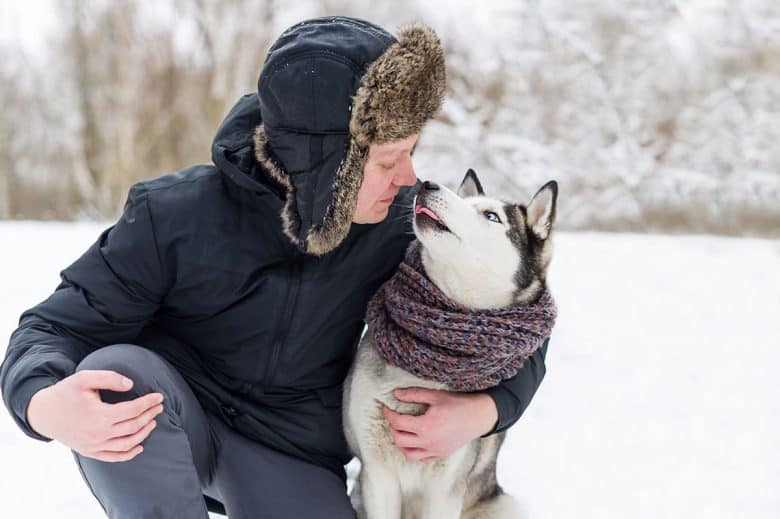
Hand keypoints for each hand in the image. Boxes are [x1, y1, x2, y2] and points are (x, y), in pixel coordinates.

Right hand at [26, 370, 164, 461]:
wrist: (42, 413)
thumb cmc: (64, 393)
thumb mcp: (84, 379)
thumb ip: (109, 378)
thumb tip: (130, 384)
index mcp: (99, 416)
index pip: (133, 410)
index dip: (148, 403)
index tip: (159, 396)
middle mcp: (98, 434)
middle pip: (133, 426)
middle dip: (149, 415)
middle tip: (159, 406)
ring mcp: (94, 445)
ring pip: (127, 444)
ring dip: (144, 433)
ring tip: (153, 422)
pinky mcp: (89, 452)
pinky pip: (113, 457)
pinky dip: (128, 454)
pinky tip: (139, 447)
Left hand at [382, 387, 497, 461]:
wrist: (480, 416)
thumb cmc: (459, 404)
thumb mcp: (435, 395)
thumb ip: (414, 394)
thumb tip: (396, 394)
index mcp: (426, 426)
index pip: (398, 422)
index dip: (388, 414)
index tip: (386, 408)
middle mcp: (428, 441)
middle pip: (399, 439)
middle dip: (393, 428)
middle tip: (394, 418)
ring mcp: (435, 450)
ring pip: (408, 453)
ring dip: (400, 443)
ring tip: (401, 432)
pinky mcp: (441, 454)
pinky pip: (421, 458)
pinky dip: (413, 451)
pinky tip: (414, 441)